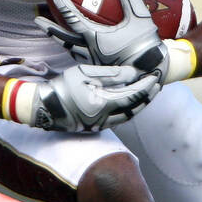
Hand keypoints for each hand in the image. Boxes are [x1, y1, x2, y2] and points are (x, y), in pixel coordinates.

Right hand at [32, 64, 159, 131]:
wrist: (44, 106)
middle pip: (134, 108)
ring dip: (140, 105)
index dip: (146, 86)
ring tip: (149, 93)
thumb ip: (112, 74)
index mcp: (104, 104)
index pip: (133, 95)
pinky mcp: (96, 127)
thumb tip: (133, 74)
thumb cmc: (64, 86)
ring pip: (128, 116)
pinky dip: (129, 110)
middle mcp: (105, 118)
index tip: (155, 76)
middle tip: (157, 85)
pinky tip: (132, 102)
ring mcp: (101, 125)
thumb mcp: (86, 74)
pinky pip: (119, 120)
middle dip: (147, 96)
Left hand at [37, 0, 170, 79]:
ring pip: (70, 49)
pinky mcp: (99, 67)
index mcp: (96, 37)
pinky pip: (80, 57)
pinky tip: (73, 47)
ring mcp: (93, 61)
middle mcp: (90, 50)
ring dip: (59, 40)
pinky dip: (73, 50)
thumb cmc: (146, 44)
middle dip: (50, 28)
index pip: (73, 18)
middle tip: (37, 20)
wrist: (153, 70)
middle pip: (64, 38)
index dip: (64, 4)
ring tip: (52, 33)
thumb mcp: (140, 17)